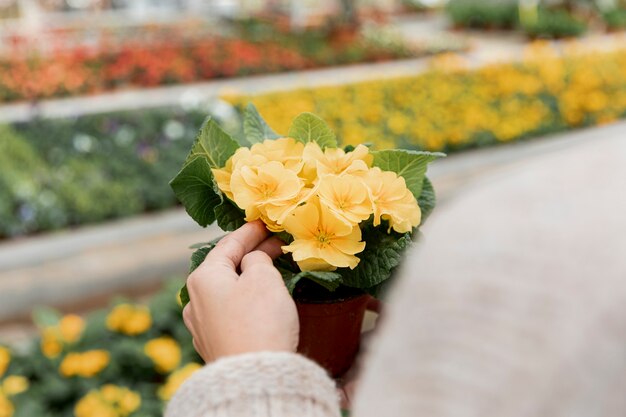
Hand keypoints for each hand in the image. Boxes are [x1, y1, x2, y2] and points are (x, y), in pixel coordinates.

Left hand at [182, 221, 298, 362]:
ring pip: (226, 290)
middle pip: (225, 267)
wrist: (254, 378)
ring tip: (269, 271)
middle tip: (275, 245)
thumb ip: (257, 259)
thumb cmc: (260, 321)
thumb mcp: (263, 278)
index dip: (250, 231)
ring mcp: (201, 324)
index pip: (229, 244)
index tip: (264, 222)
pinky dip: (244, 299)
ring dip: (247, 278)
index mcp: (203, 277)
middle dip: (250, 255)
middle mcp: (195, 299)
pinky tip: (258, 301)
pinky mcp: (213, 343)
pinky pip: (228, 311)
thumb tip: (251, 262)